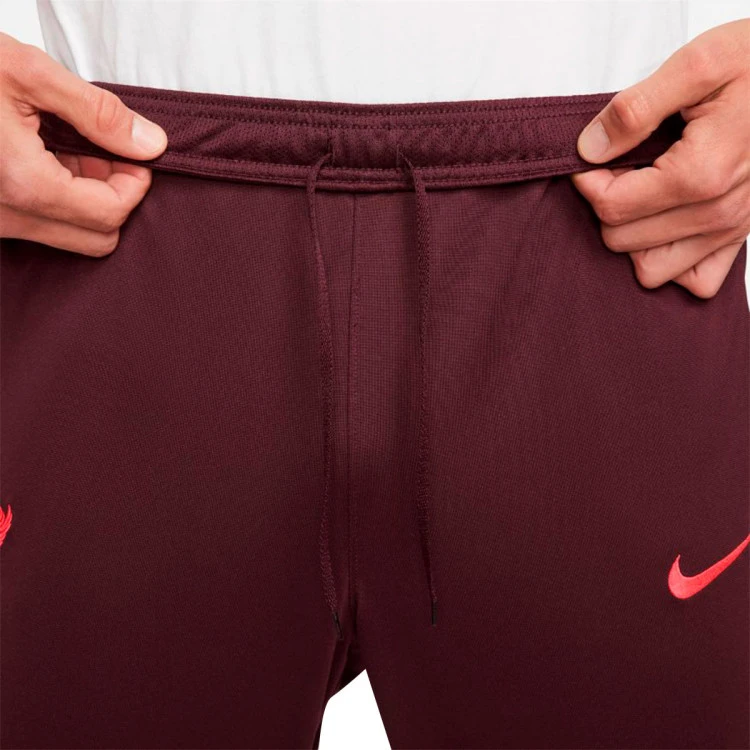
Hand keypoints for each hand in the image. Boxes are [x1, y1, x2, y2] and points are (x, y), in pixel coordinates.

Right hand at [0, 33, 166, 255]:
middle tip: (109, 154)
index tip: (135, 153)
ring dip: (88, 200)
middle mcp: (5, 216)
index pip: (110, 215)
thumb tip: (150, 144)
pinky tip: (49, 158)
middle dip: (115, 198)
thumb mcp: (27, 73)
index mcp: (23, 184)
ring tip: (74, 149)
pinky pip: (40, 227)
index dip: (135, 184)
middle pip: (96, 238)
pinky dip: (59, 200)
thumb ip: (97, 113)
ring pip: (69, 237)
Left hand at [571, 19, 749, 297]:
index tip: (597, 153)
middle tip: (622, 166)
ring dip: (634, 236)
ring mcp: (732, 229)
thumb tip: (589, 149)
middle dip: (609, 204)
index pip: (610, 206)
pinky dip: (672, 259)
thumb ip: (635, 109)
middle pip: (621, 239)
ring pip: (650, 269)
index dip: (589, 180)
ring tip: (642, 193)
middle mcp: (718, 212)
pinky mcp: (741, 236)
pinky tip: (666, 221)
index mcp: (700, 173)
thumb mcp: (696, 64)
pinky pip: (695, 280)